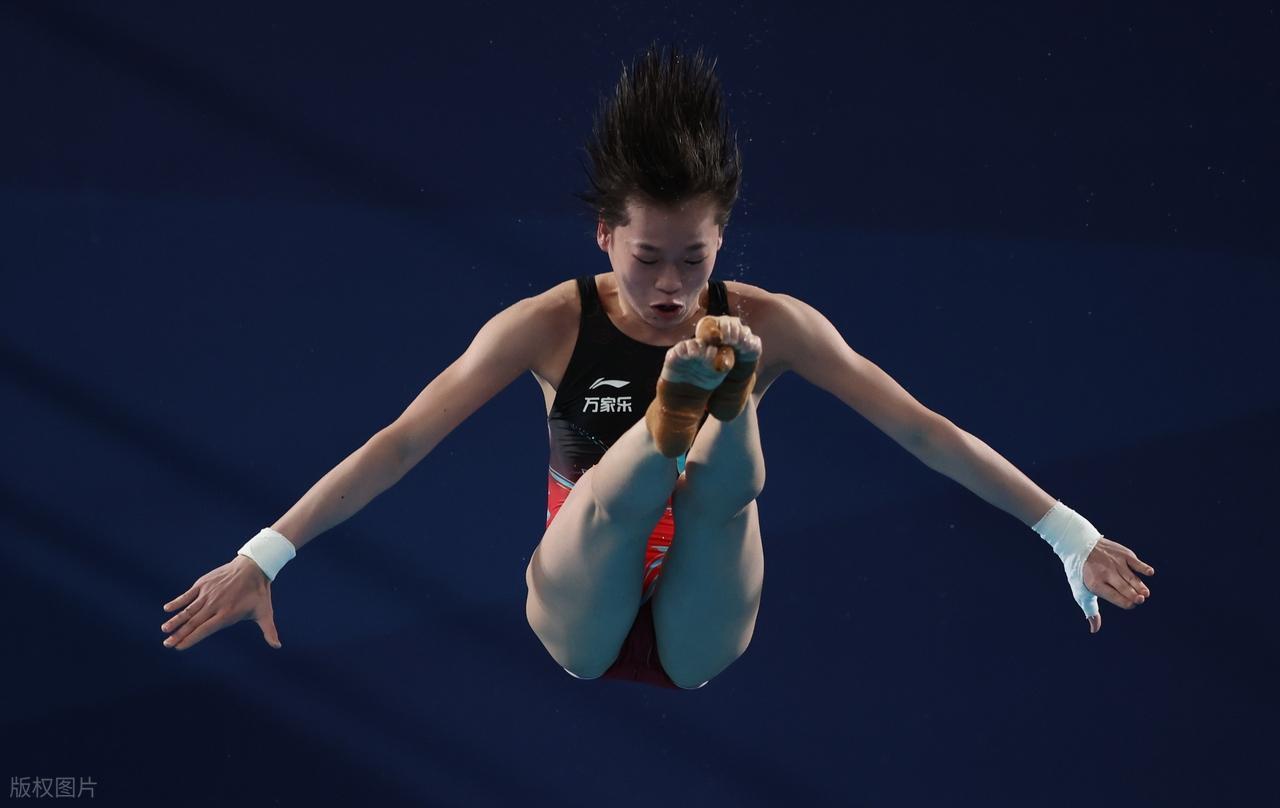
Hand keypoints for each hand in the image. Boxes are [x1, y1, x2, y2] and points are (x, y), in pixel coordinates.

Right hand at [161, 555, 282, 650]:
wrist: (253, 567)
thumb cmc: (258, 593)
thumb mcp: (264, 612)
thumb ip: (269, 630)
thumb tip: (278, 646)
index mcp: (227, 614)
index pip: (205, 629)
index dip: (191, 639)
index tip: (179, 647)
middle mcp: (215, 605)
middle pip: (194, 622)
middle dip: (179, 634)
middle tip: (167, 644)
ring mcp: (208, 593)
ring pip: (188, 609)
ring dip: (175, 620)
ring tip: (165, 629)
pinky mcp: (203, 584)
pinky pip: (188, 595)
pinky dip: (178, 601)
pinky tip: (167, 608)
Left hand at [1081, 536, 1154, 634]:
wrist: (1078, 544)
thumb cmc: (1081, 572)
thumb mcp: (1080, 591)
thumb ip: (1090, 610)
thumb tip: (1094, 629)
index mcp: (1096, 584)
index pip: (1114, 597)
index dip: (1125, 603)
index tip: (1131, 605)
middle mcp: (1106, 573)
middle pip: (1124, 588)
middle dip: (1134, 595)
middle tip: (1141, 600)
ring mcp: (1115, 563)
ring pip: (1131, 577)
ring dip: (1140, 586)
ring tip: (1146, 594)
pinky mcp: (1123, 554)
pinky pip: (1135, 561)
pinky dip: (1142, 567)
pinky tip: (1149, 572)